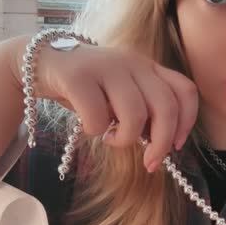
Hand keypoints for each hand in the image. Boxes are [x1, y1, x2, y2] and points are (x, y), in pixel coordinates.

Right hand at [11, 37, 197, 171]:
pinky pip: (98, 116)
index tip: (176, 145)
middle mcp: (133, 63)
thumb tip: (161, 144)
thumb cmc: (88, 87)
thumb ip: (144, 110)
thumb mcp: (122, 93)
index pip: (185, 91)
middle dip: (161, 143)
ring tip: (112, 139)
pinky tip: (89, 127)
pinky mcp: (78, 76)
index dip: (187, 121)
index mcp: (148, 67)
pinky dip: (96, 131)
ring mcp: (106, 66)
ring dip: (126, 139)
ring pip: (135, 114)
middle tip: (150, 163)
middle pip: (166, 107)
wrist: (38, 61)